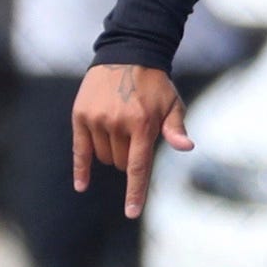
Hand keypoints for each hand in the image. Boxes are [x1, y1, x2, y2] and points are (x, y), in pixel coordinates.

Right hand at [71, 63, 192, 217]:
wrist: (127, 54)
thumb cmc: (155, 85)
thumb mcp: (172, 104)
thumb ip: (176, 129)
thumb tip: (186, 147)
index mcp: (142, 124)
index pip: (137, 167)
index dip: (134, 192)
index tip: (131, 212)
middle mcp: (117, 123)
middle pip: (120, 162)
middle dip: (129, 157)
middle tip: (135, 134)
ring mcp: (97, 119)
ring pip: (103, 156)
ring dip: (111, 152)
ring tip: (119, 126)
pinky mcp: (81, 114)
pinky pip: (79, 150)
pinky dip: (81, 168)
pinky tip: (82, 185)